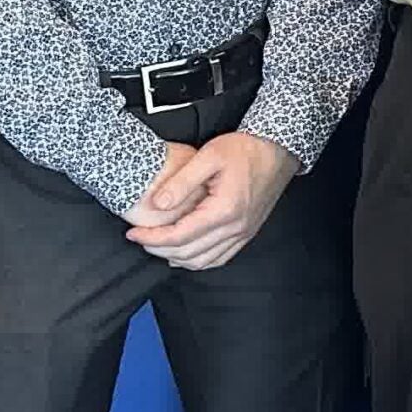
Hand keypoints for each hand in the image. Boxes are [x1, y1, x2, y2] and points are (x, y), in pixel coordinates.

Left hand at [126, 132, 300, 269]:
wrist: (278, 149)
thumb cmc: (246, 149)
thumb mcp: (209, 156)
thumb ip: (181, 182)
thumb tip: (157, 204)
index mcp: (224, 210)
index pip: (179, 236)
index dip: (151, 238)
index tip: (133, 233)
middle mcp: (235, 227)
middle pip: (188, 253)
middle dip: (158, 249)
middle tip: (140, 238)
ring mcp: (243, 232)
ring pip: (204, 261)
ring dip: (177, 257)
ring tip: (158, 245)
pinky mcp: (247, 231)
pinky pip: (220, 257)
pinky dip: (198, 260)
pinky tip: (185, 252)